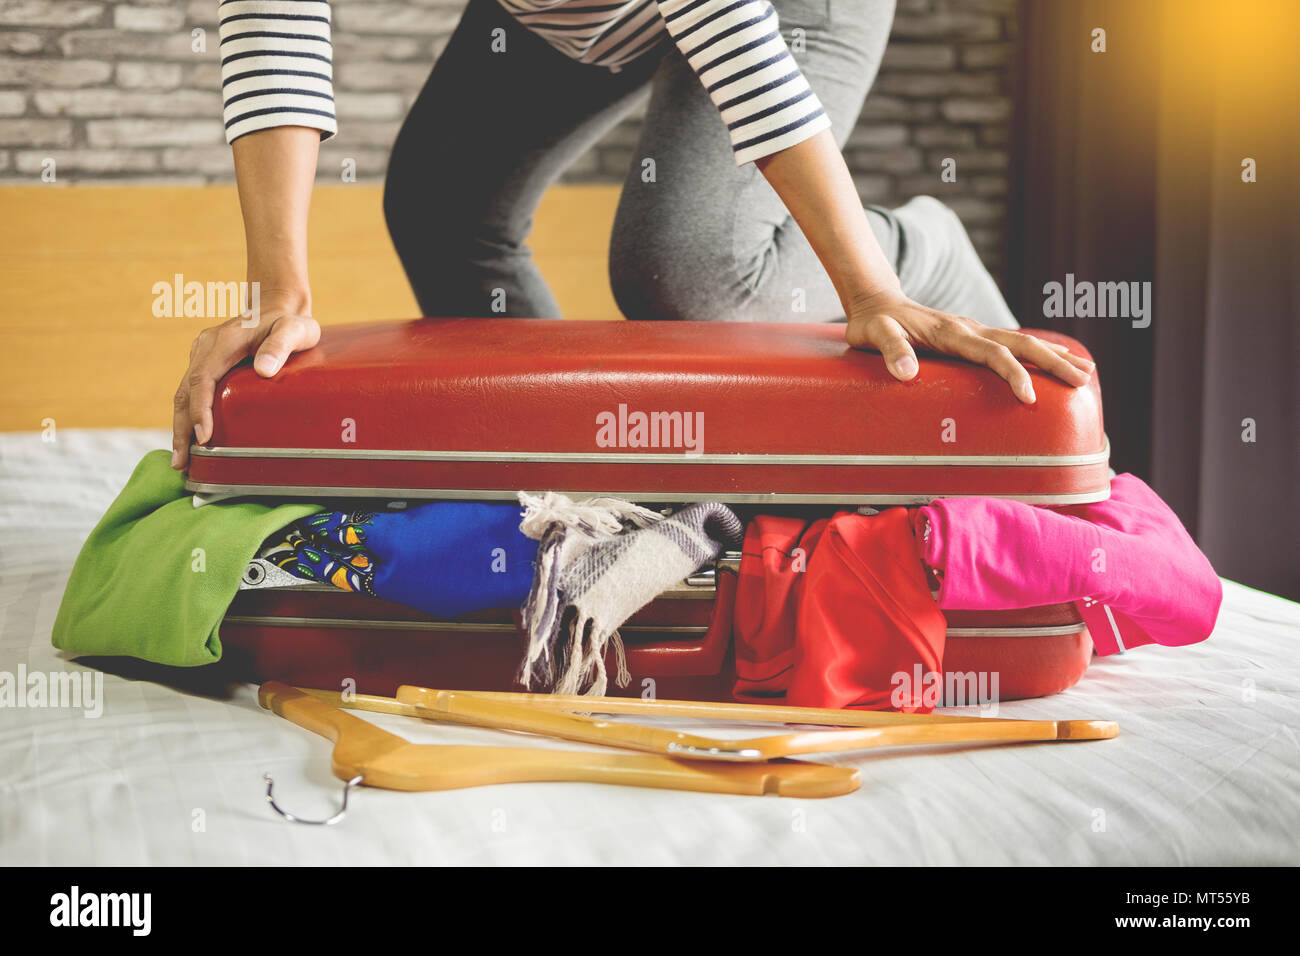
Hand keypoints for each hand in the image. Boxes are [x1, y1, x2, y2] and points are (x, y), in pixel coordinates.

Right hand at [171, 292, 319, 469]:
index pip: (203, 377)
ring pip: (184, 393)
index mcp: (224, 340)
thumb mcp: (295, 330)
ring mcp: (202, 354)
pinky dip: (188, 416)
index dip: (200, 408)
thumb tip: (263, 370)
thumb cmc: (289, 322)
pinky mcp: (205, 363)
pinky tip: (190, 440)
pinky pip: (192, 392)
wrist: (276, 307)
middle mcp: (206, 347)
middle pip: (186, 390)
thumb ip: (282, 345)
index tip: (203, 436)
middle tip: (181, 462)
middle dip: (181, 428)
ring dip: (180, 426)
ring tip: (181, 460)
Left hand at [845, 288, 1094, 403]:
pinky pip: (1011, 344)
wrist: (876, 301)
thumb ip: (889, 350)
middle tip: (1082, 381)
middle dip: (1053, 363)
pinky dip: (1037, 352)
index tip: (1028, 398)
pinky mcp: (972, 336)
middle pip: (1020, 343)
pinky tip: (1054, 362)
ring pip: (1022, 341)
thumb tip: (906, 373)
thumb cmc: (873, 323)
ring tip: (1085, 372)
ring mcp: (973, 330)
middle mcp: (969, 328)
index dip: (1012, 374)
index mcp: (951, 332)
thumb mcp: (873, 335)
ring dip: (1053, 356)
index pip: (991, 354)